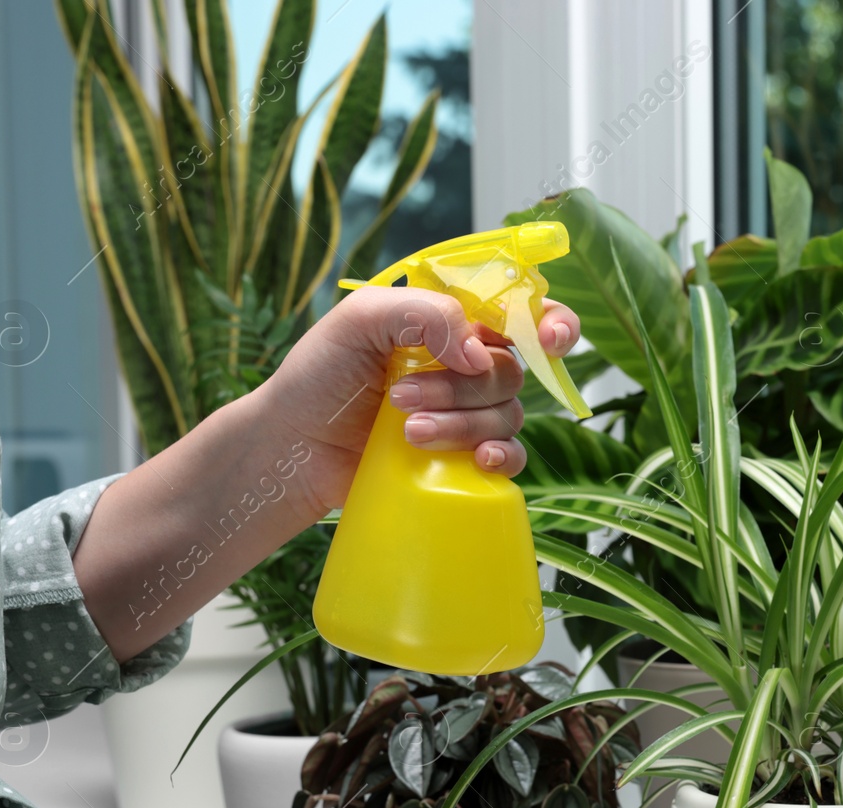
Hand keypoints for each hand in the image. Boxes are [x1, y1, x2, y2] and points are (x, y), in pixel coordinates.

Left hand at [258, 286, 580, 519]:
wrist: (294, 448)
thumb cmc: (320, 377)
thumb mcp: (359, 320)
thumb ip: (423, 313)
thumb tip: (478, 352)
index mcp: (449, 322)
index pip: (520, 310)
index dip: (548, 321)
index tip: (548, 340)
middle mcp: (465, 364)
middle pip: (510, 370)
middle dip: (463, 387)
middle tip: (402, 397)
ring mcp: (467, 412)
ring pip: (508, 414)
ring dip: (462, 423)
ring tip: (408, 433)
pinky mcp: (463, 456)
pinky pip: (512, 456)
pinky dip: (502, 458)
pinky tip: (477, 461)